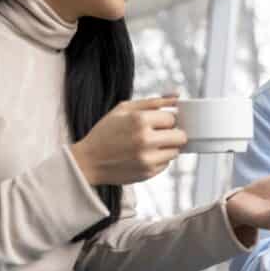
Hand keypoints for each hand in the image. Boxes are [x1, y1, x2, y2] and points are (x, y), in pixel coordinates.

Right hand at [70, 96, 185, 185]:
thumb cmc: (106, 131)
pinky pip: (166, 164)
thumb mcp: (124, 109)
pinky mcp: (148, 173)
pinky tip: (143, 156)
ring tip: (148, 145)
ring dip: (166, 147)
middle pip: (180, 136)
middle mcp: (145, 140)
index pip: (172, 119)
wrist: (89, 161)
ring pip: (176, 151)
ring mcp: (147, 159)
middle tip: (158, 134)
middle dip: (172, 134)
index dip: (165, 120)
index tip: (155, 123)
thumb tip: (177, 96)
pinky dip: (159, 159)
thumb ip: (153, 102)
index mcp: (139, 120)